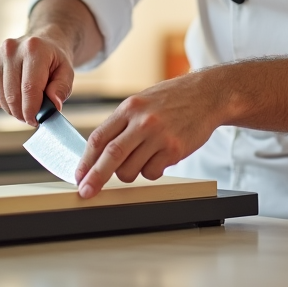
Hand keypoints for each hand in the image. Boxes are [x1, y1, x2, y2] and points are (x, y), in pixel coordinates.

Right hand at [0, 29, 74, 125]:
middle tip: (32, 116)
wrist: (40, 43)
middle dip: (23, 113)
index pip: (29, 88)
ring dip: (13, 110)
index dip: (32, 110)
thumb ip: (62, 88)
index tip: (36, 120)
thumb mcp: (66, 71)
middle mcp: (10, 50)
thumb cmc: (53, 60)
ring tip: (25, 103)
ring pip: (0, 99)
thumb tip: (54, 105)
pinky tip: (13, 95)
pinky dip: (1, 104)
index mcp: (33, 48)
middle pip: (12, 96)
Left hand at [74, 71, 224, 197]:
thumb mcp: (141, 102)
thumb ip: (122, 124)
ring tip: (140, 159)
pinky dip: (150, 172)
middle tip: (86, 191)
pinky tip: (158, 158)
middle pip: (111, 156)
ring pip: (131, 170)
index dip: (86, 160)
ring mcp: (159, 136)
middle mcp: (142, 121)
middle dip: (95, 178)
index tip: (79, 175)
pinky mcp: (174, 150)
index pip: (99, 137)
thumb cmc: (172, 99)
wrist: (207, 95)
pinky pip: (152, 173)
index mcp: (129, 107)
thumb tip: (98, 153)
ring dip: (128, 174)